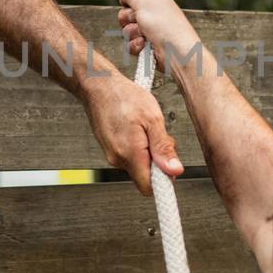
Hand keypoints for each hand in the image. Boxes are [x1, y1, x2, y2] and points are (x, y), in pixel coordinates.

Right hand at [84, 73, 181, 194]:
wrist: (98, 85)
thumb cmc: (123, 96)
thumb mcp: (153, 118)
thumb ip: (163, 148)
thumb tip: (174, 170)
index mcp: (129, 154)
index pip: (148, 187)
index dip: (163, 180)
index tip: (170, 168)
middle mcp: (117, 159)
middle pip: (145, 174)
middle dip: (157, 159)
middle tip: (158, 136)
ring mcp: (111, 154)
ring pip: (138, 164)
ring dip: (147, 150)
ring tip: (145, 128)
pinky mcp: (109, 149)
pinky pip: (129, 155)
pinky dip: (138, 145)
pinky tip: (136, 128)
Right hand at [116, 0, 198, 66]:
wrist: (177, 52)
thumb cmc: (167, 26)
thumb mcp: (145, 3)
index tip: (127, 1)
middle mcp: (151, 11)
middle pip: (126, 11)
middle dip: (128, 18)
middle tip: (138, 19)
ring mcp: (148, 28)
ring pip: (126, 28)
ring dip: (132, 33)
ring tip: (145, 34)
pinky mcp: (146, 43)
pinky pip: (130, 43)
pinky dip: (136, 45)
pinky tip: (145, 44)